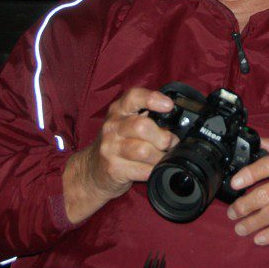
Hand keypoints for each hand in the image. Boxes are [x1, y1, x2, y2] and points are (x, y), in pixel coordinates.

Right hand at [62, 87, 177, 222]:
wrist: (92, 170)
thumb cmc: (118, 144)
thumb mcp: (127, 123)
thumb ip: (148, 117)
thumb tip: (176, 122)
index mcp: (119, 110)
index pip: (134, 97)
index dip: (153, 99)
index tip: (169, 106)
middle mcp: (112, 126)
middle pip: (142, 126)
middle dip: (163, 137)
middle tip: (170, 144)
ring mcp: (110, 148)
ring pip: (144, 151)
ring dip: (160, 156)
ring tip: (161, 157)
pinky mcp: (113, 168)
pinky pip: (143, 170)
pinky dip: (153, 170)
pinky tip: (152, 169)